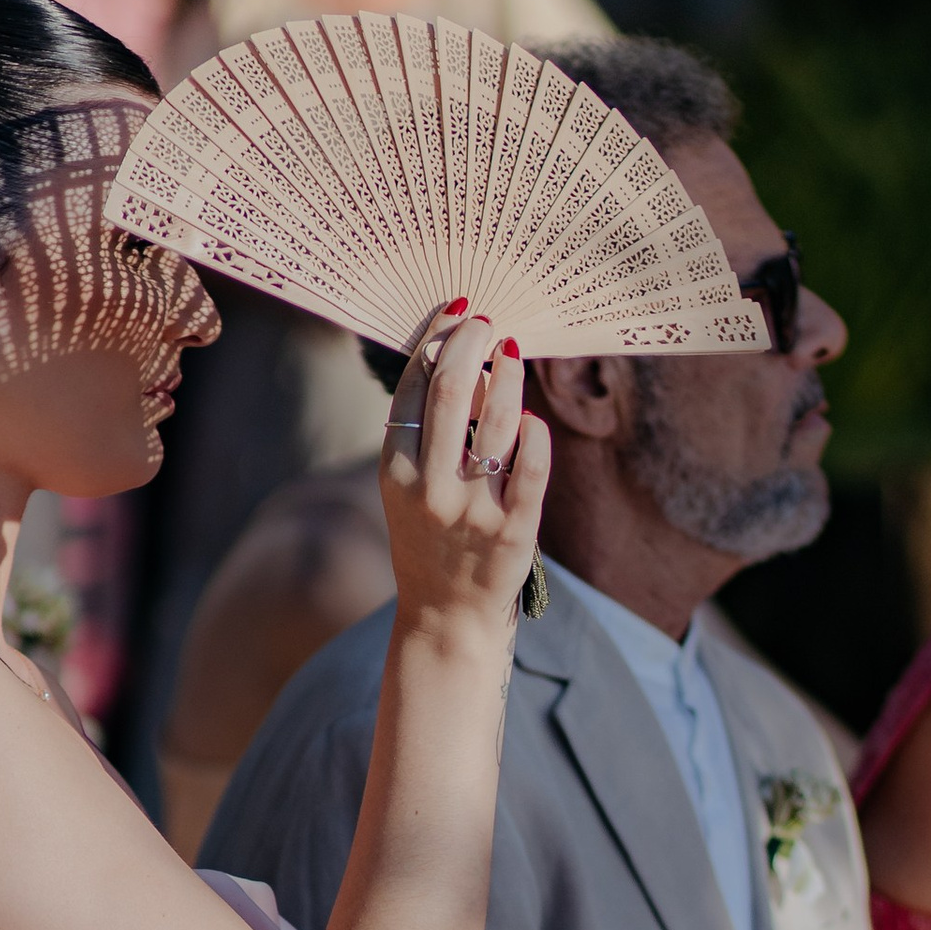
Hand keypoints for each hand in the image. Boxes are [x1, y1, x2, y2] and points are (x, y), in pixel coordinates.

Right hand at [379, 314, 547, 639]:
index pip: (414, 388)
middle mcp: (430, 490)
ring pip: (500, 420)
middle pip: (454, 391)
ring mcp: (474, 511)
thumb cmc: (429, 539)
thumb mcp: (406, 487)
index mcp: (395, 473)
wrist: (446, 616)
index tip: (457, 314)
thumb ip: (424, 432)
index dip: (436, 340)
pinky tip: (531, 419)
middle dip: (473, 342)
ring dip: (510, 374)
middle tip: (488, 322)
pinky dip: (535, 431)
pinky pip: (533, 464)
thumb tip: (457, 357)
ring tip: (514, 353)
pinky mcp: (514, 531)